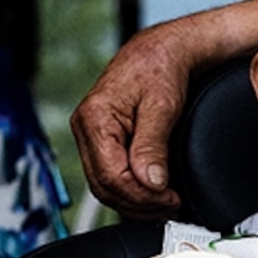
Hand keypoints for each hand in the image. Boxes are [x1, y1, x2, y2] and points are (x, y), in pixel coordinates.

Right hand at [70, 0, 257, 215]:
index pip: (111, 175)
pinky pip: (110, 175)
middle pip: (104, 187)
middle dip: (139, 203)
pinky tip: (153, 193)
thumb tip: (150, 182)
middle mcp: (85, 128)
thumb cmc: (160, 68)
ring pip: (105, 186)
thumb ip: (152, 145)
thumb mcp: (162, 106)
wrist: (160, 51)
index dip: (141, 195)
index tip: (170, 199)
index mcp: (94, 118)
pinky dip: (131, 190)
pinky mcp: (102, 141)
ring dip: (135, 201)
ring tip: (166, 203)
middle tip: (171, 206)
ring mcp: (90, 136)